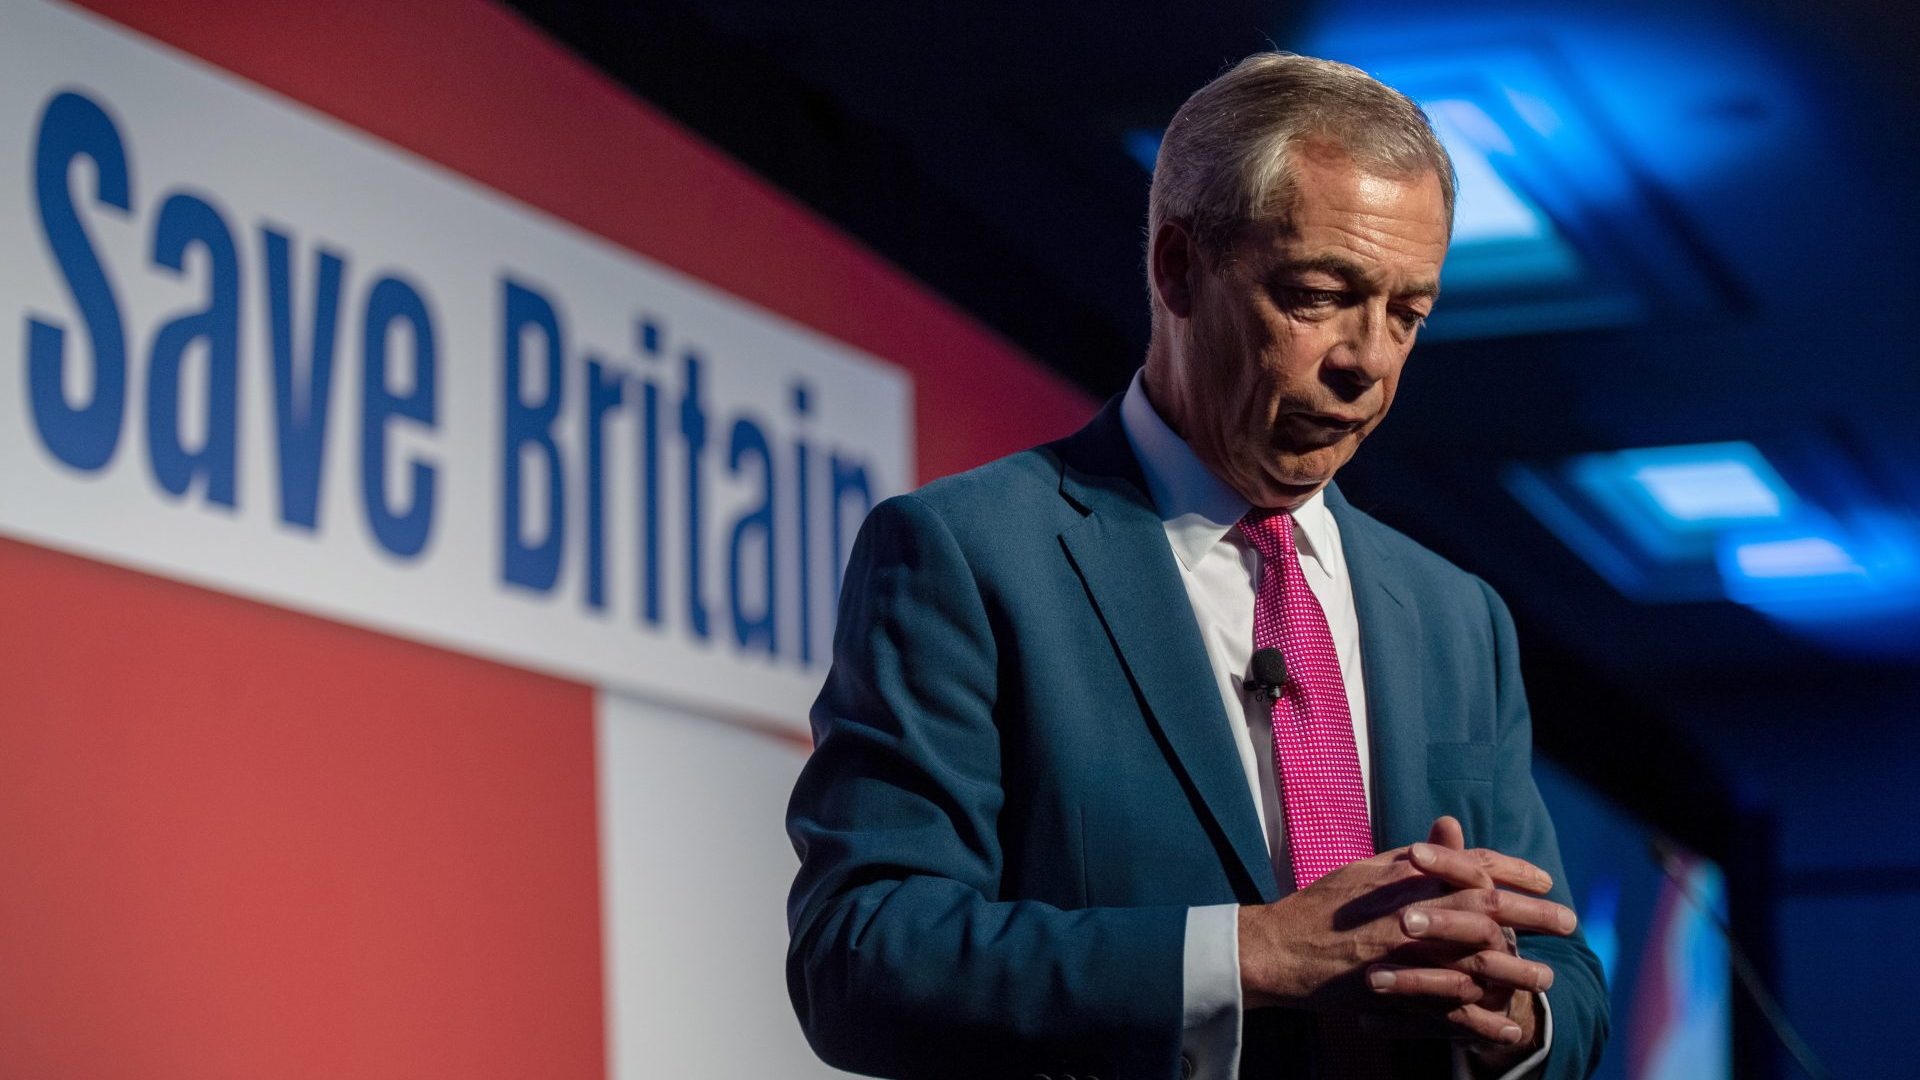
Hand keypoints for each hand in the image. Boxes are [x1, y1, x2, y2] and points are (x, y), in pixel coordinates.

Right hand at [1237, 816, 1574, 1031]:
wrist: (1277, 950)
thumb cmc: (1320, 907)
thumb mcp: (1365, 871)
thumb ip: (1410, 859)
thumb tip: (1444, 836)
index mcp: (1404, 879)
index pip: (1472, 866)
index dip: (1513, 870)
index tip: (1544, 879)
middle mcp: (1410, 912)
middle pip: (1487, 910)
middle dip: (1534, 914)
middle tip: (1570, 921)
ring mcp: (1404, 955)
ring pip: (1475, 961)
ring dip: (1517, 969)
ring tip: (1547, 978)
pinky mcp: (1394, 993)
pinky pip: (1447, 1009)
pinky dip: (1481, 1019)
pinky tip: (1509, 1027)